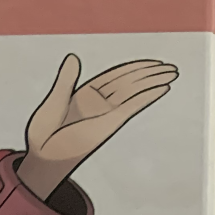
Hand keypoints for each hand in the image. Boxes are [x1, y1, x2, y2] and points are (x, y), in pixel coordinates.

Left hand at [17, 54, 177, 200]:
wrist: (42, 157)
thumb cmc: (43, 134)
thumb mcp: (54, 100)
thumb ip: (65, 80)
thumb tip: (73, 57)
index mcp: (86, 96)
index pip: (115, 77)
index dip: (134, 69)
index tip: (152, 63)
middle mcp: (99, 104)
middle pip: (129, 84)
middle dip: (149, 74)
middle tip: (170, 67)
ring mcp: (105, 113)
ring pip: (133, 92)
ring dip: (153, 82)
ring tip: (172, 73)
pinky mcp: (109, 124)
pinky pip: (131, 107)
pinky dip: (146, 97)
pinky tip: (161, 89)